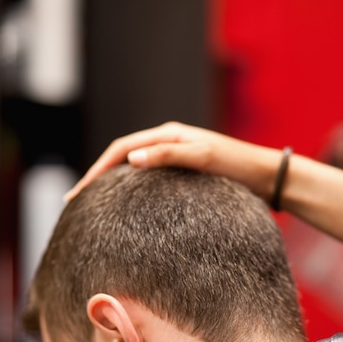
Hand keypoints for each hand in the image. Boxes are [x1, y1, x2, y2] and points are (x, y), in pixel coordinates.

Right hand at [64, 121, 279, 201]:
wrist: (266, 176)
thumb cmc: (238, 166)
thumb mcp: (203, 157)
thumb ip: (169, 155)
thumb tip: (131, 159)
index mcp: (168, 135)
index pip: (121, 150)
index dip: (97, 170)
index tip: (79, 192)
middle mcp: (168, 143)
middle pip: (122, 158)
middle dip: (97, 177)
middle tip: (76, 200)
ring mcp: (176, 158)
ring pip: (134, 169)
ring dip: (112, 183)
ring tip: (93, 204)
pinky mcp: (184, 173)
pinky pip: (150, 180)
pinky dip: (132, 190)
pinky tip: (127, 205)